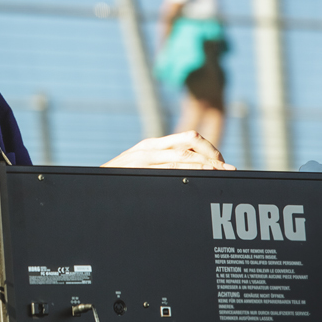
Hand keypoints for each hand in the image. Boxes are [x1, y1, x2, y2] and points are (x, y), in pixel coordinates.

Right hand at [101, 131, 233, 170]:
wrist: (94, 183)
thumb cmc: (118, 179)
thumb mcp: (140, 167)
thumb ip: (160, 165)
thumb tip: (189, 171)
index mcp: (153, 144)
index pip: (189, 138)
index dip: (210, 148)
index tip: (222, 163)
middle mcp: (151, 147)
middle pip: (190, 141)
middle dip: (213, 154)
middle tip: (227, 169)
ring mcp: (144, 157)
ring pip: (183, 156)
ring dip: (207, 165)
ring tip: (222, 174)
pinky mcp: (140, 168)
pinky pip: (170, 169)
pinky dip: (189, 173)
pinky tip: (200, 180)